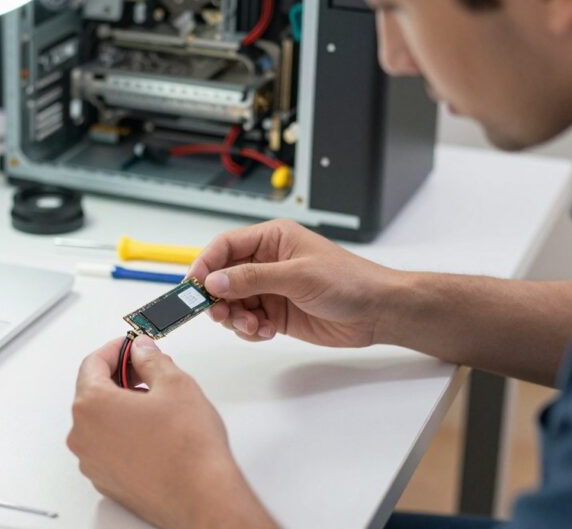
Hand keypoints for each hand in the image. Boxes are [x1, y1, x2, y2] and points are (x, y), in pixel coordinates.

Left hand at [68, 336, 276, 528]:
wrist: (202, 497)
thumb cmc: (188, 448)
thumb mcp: (175, 384)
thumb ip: (151, 359)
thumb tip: (142, 350)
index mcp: (92, 405)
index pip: (92, 363)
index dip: (115, 349)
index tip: (130, 345)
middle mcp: (83, 435)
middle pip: (93, 392)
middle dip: (120, 377)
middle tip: (148, 371)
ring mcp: (92, 462)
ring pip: (100, 421)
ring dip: (122, 406)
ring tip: (156, 405)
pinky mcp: (106, 481)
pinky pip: (107, 446)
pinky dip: (123, 433)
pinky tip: (153, 432)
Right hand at [188, 219, 404, 347]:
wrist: (378, 312)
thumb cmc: (349, 281)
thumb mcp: (298, 276)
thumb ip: (253, 278)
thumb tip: (215, 280)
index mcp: (273, 239)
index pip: (226, 246)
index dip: (206, 264)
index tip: (193, 285)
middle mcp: (268, 262)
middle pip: (224, 277)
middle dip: (218, 298)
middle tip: (220, 314)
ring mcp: (271, 289)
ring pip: (233, 302)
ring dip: (235, 317)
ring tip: (252, 326)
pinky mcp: (277, 313)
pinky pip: (248, 321)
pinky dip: (249, 330)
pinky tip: (264, 332)